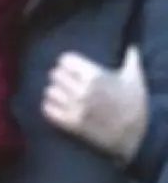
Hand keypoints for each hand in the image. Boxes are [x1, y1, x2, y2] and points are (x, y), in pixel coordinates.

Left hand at [43, 47, 148, 163]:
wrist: (134, 136)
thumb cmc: (135, 105)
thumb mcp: (135, 79)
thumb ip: (131, 60)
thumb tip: (132, 46)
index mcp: (95, 75)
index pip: (65, 60)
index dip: (68, 63)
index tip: (72, 68)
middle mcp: (82, 90)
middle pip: (55, 74)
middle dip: (61, 77)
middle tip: (67, 82)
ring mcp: (75, 107)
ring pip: (50, 91)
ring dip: (55, 92)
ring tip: (62, 95)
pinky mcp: (71, 124)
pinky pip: (47, 110)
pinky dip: (50, 107)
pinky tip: (57, 107)